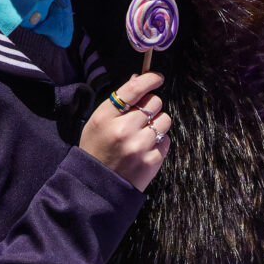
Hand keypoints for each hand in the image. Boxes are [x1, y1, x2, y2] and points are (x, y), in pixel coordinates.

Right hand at [79, 72, 170, 190]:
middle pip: (154, 102)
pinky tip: (145, 149)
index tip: (157, 77)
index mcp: (106, 117)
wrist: (97, 186)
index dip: (150, 79)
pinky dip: (158, 141)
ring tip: (143, 134)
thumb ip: (118, 102)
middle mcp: (123, 130)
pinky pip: (166, 139)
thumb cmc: (97, 149)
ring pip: (164, 120)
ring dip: (157, 123)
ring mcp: (139, 146)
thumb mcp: (98, 122)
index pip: (134, 89)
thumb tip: (139, 79)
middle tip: (142, 116)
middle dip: (151, 105)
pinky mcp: (152, 160)